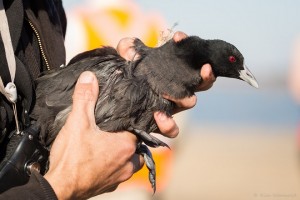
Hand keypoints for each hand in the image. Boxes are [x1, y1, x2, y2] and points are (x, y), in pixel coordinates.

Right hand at [44, 72, 142, 198]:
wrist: (59, 189)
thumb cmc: (71, 158)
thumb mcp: (78, 122)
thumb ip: (85, 98)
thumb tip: (90, 77)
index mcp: (126, 146)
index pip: (137, 129)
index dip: (130, 122)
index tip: (120, 118)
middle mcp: (128, 163)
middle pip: (136, 146)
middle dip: (128, 138)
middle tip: (114, 131)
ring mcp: (119, 178)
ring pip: (130, 162)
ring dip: (123, 154)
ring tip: (108, 146)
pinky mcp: (108, 186)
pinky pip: (118, 174)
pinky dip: (113, 167)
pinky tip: (100, 161)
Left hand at [117, 31, 215, 137]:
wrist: (116, 105)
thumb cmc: (127, 77)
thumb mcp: (125, 59)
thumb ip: (127, 48)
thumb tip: (129, 50)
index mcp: (173, 70)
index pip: (187, 55)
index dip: (187, 45)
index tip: (179, 37)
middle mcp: (177, 87)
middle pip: (202, 81)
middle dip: (207, 74)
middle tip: (206, 67)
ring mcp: (172, 105)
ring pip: (191, 102)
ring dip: (189, 98)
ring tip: (182, 96)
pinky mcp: (162, 123)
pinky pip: (172, 129)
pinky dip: (168, 124)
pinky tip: (158, 115)